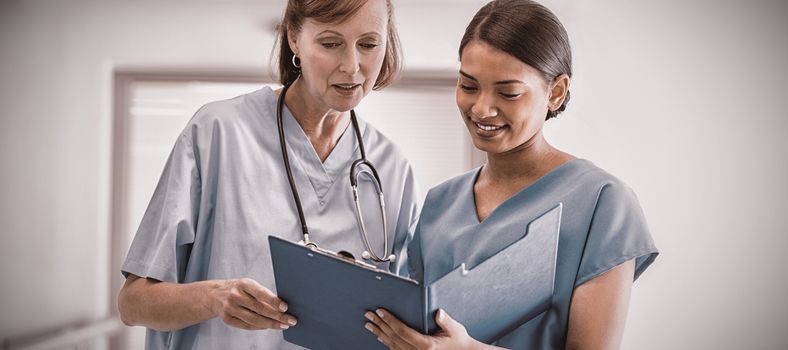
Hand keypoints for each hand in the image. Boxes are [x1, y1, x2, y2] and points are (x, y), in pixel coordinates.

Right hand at [210, 278, 296, 330]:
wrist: (215, 294)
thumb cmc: (239, 289)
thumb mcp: (248, 285)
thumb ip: (262, 293)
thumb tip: (281, 307)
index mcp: (243, 284)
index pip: (260, 293)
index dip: (273, 301)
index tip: (285, 307)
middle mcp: (235, 296)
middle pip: (259, 309)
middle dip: (277, 316)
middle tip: (291, 320)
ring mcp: (230, 308)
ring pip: (254, 320)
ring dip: (271, 324)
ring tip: (283, 325)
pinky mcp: (227, 319)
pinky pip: (247, 326)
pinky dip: (260, 327)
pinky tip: (270, 326)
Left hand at [364, 308, 478, 349]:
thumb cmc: (458, 341)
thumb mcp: (455, 329)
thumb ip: (446, 321)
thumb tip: (439, 313)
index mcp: (426, 345)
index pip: (402, 331)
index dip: (389, 320)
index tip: (380, 311)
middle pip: (393, 337)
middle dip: (380, 325)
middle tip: (369, 315)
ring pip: (392, 345)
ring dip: (379, 333)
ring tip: (369, 324)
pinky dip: (386, 342)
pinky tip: (380, 336)